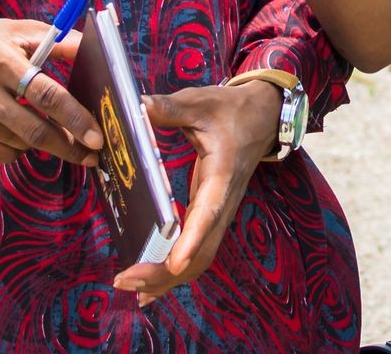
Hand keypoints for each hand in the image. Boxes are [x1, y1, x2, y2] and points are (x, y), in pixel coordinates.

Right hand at [0, 13, 100, 164]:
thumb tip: (96, 53)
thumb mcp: (20, 31)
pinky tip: (13, 123)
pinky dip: (19, 145)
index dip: (75, 118)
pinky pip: (4, 153)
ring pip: (22, 144)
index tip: (97, 137)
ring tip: (41, 120)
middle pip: (34, 130)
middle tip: (92, 154)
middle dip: (68, 146)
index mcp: (0, 61)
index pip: (45, 95)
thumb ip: (60, 43)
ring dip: (42, 140)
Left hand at [114, 83, 283, 303]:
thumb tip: (137, 106)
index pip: (209, 212)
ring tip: (133, 289)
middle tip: (126, 279)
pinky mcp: (213, 216)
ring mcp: (220, 213)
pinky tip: (150, 285)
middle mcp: (223, 202)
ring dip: (169, 278)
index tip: (175, 263)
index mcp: (221, 174)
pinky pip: (199, 251)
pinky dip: (175, 271)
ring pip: (201, 258)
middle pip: (202, 251)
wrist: (263, 116)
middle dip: (166, 272)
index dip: (192, 239)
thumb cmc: (230, 110)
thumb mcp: (200, 102)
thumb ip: (170, 108)